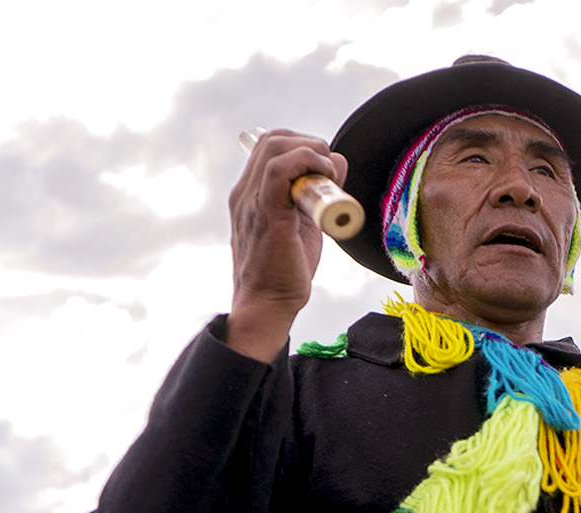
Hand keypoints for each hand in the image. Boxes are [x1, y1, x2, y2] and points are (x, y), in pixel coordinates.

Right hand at [225, 129, 348, 361]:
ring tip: (329, 177)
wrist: (266, 305)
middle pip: (273, 139)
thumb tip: (335, 165)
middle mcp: (246, 192)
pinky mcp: (266, 213)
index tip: (325, 170)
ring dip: (311, 152)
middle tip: (331, 173)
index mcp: (250, 194)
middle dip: (310, 144)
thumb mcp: (301, 225)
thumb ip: (312, 198)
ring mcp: (252, 201)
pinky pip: (279, 170)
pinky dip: (307, 163)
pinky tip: (326, 181)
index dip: (302, 146)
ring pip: (275, 147)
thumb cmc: (285, 271)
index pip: (270, 146)